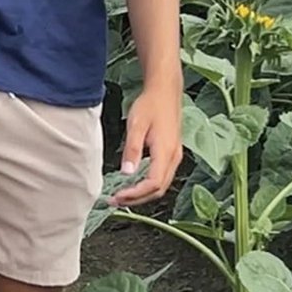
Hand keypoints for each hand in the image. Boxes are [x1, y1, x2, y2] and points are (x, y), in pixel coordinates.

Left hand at [110, 79, 183, 207]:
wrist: (165, 90)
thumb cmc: (150, 104)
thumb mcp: (137, 125)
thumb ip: (132, 149)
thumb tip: (126, 173)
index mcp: (166, 152)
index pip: (152, 184)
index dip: (135, 195)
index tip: (117, 197)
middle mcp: (174, 157)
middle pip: (158, 189)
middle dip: (137, 199)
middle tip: (116, 201)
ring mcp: (175, 156)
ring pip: (161, 185)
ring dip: (142, 194)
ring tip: (122, 195)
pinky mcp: (172, 152)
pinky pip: (162, 176)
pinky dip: (148, 185)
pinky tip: (134, 182)